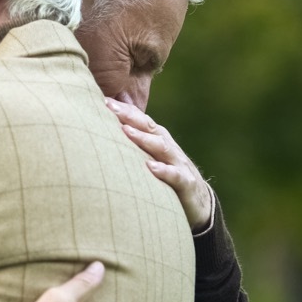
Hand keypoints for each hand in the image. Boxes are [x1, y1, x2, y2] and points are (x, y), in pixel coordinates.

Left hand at [105, 97, 211, 228]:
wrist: (199, 201)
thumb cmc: (167, 175)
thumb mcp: (150, 156)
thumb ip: (135, 140)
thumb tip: (113, 122)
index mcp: (157, 138)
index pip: (139, 119)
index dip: (122, 108)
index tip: (102, 99)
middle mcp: (167, 146)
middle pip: (148, 127)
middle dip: (129, 116)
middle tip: (109, 106)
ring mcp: (177, 163)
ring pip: (161, 147)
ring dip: (143, 138)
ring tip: (126, 131)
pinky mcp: (185, 182)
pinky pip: (174, 175)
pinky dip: (163, 170)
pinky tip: (150, 167)